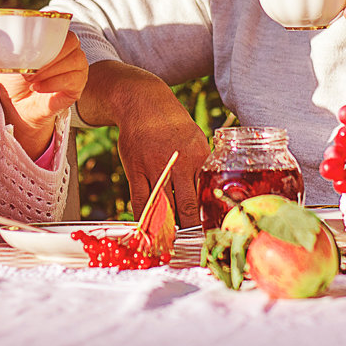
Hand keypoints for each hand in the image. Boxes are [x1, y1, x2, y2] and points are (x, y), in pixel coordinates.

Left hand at [0, 32, 87, 157]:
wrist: (18, 104)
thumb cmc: (18, 79)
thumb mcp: (14, 58)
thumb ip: (18, 43)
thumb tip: (12, 35)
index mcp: (57, 38)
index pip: (62, 25)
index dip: (51, 29)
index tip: (35, 38)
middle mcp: (72, 50)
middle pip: (72, 42)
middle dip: (50, 54)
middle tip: (30, 67)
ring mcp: (78, 68)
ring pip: (74, 61)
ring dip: (49, 70)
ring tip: (31, 79)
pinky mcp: (78, 86)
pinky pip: (72, 80)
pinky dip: (52, 83)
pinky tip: (38, 87)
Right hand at [77, 60, 210, 225]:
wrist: (143, 104)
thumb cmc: (174, 125)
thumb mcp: (197, 139)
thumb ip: (202, 165)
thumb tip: (209, 194)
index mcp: (198, 156)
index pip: (205, 194)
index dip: (207, 216)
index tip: (210, 232)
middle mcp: (178, 162)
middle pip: (186, 205)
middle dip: (189, 228)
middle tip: (192, 242)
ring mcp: (154, 166)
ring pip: (162, 206)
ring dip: (167, 227)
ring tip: (172, 240)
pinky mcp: (135, 169)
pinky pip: (140, 200)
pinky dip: (145, 218)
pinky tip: (149, 228)